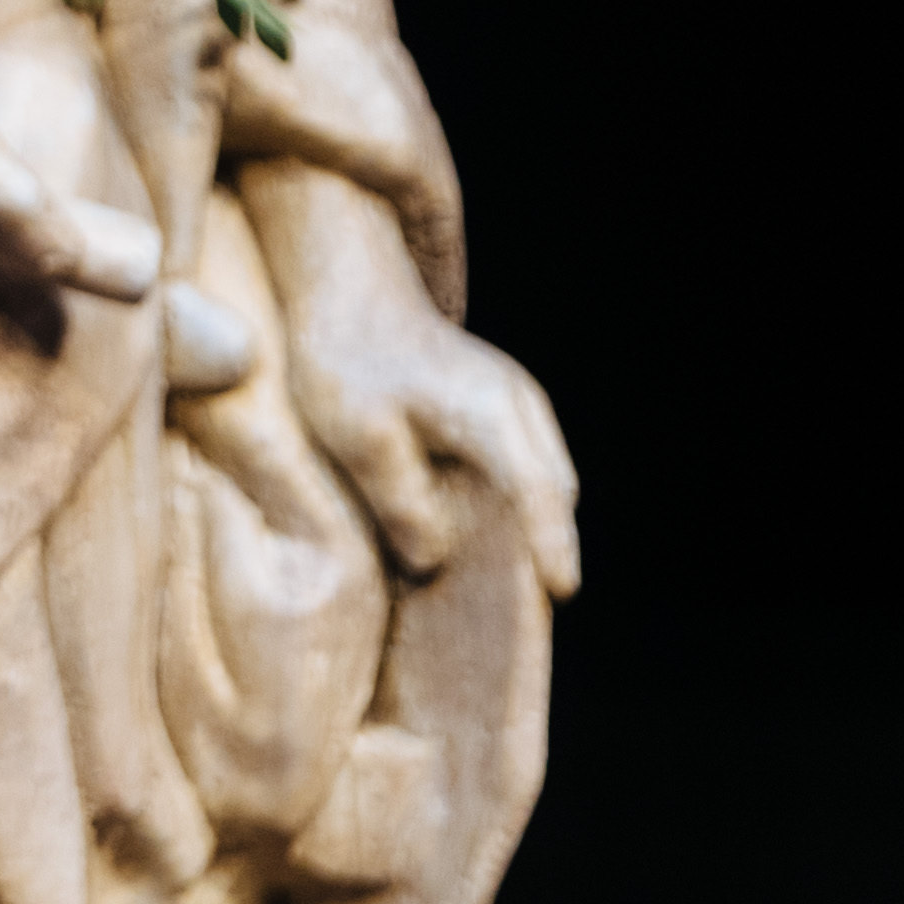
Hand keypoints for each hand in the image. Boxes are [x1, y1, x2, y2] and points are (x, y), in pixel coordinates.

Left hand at [238, 161, 577, 592]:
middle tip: (524, 621)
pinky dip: (512, 505)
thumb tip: (432, 560)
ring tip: (504, 593)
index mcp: (492, 413)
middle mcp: (519, 408)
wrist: (342, 283)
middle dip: (546, 549)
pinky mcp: (495, 407)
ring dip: (530, 527)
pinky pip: (520, 469)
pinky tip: (478, 541)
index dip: (550, 546)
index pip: (539, 493)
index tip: (561, 594)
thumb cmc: (343, 355)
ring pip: (541, 482)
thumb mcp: (357, 436)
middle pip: (554, 493)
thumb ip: (400, 501)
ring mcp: (514, 405)